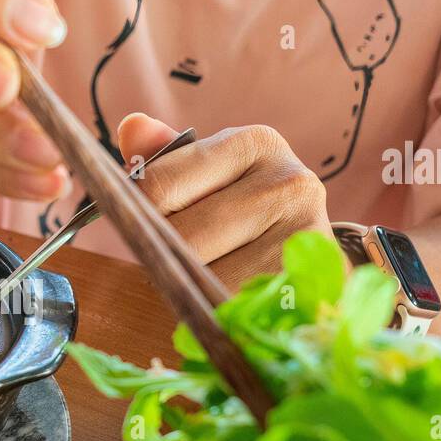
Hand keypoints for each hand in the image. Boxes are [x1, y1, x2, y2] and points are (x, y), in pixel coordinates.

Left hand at [118, 113, 335, 289]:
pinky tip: (223, 303)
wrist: (309, 262)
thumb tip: (131, 127)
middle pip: (182, 236)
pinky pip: (233, 309)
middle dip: (164, 258)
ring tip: (204, 283)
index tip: (148, 229)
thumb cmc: (246, 215)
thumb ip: (165, 160)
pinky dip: (217, 313)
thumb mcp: (210, 179)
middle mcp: (289, 183)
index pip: (158, 186)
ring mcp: (303, 236)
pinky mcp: (307, 288)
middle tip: (173, 265)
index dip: (139, 218)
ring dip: (190, 291)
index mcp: (256, 143)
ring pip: (205, 279)